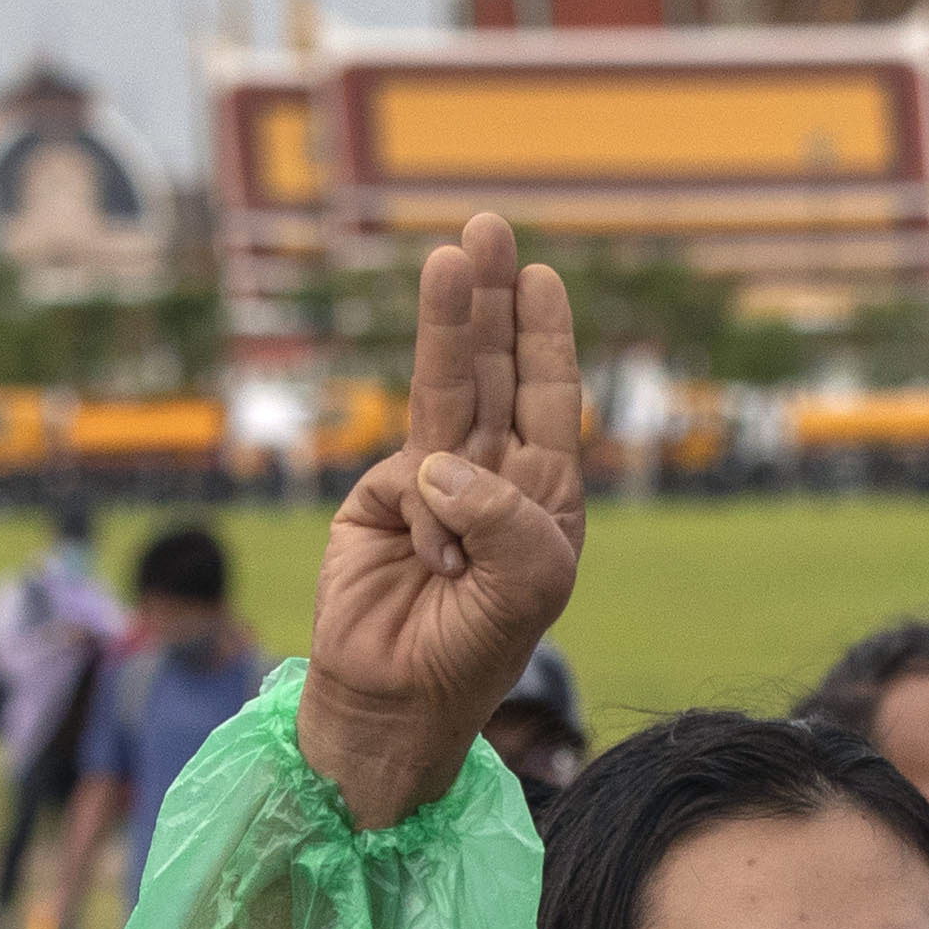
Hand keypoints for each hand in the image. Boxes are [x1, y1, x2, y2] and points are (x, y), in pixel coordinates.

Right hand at [299, 211, 583, 828]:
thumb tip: (438, 458)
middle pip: (493, 371)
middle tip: (488, 226)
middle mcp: (491, 479)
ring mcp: (433, 485)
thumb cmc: (479, 649)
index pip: (547, 397)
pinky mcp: (382, 498)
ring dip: (452, 322)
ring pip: (446, 390)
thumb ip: (502, 514)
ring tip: (453, 254)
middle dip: (492, 301)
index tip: (543, 276)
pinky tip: (434, 560)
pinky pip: (411, 476)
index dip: (543, 336)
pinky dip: (428, 511)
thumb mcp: (527, 583)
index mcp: (543, 496)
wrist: (397, 702)